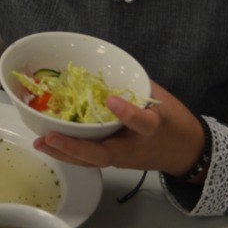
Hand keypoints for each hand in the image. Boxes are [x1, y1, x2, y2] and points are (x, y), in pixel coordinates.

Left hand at [31, 81, 205, 178]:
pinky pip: (90, 159)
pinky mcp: (114, 160)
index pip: (141, 123)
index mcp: (152, 129)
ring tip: (41, 143)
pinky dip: (70, 153)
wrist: (186, 153)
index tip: (112, 100)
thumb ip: (136, 86)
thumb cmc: (175, 123)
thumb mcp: (162, 100)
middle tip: (51, 137)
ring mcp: (121, 159)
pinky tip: (50, 145)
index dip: (127, 112)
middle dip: (75, 147)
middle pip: (102, 154)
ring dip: (65, 153)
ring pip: (91, 160)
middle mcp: (132, 149)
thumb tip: (108, 66)